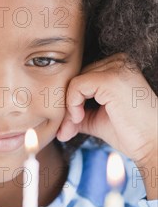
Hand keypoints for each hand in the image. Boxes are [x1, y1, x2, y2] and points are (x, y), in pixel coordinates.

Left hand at [56, 53, 157, 167]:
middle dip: (66, 108)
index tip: (67, 128)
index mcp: (118, 67)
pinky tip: (80, 119)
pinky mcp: (111, 78)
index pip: (81, 78)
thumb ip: (78, 113)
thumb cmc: (131, 133)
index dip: (70, 102)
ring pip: (73, 82)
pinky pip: (76, 85)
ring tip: (74, 127)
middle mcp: (119, 62)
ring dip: (68, 109)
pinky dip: (72, 104)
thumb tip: (57, 121)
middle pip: (75, 79)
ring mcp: (117, 68)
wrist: (153, 144)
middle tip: (66, 131)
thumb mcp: (97, 119)